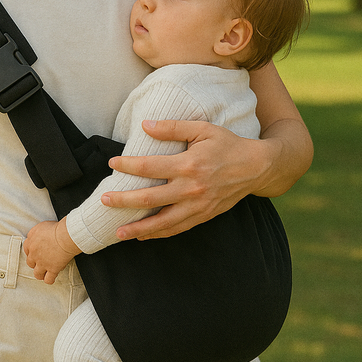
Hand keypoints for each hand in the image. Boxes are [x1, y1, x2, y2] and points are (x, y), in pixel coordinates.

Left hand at [24, 219, 80, 284]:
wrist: (66, 235)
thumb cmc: (57, 228)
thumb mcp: (41, 226)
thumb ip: (35, 233)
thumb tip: (37, 237)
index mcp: (31, 242)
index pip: (26, 249)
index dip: (32, 251)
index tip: (37, 251)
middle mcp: (34, 254)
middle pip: (30, 262)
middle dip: (35, 262)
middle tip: (42, 260)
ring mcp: (42, 263)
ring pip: (37, 274)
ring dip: (40, 273)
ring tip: (45, 271)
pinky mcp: (52, 269)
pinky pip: (48, 279)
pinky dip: (49, 279)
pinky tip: (52, 277)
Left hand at [102, 119, 272, 239]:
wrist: (257, 168)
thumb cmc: (227, 144)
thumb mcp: (203, 128)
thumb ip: (173, 127)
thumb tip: (145, 125)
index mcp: (190, 164)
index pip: (151, 167)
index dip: (129, 166)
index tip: (112, 163)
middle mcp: (192, 188)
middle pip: (150, 198)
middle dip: (124, 201)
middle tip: (104, 201)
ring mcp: (198, 206)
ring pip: (163, 222)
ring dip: (139, 228)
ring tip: (118, 232)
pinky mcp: (203, 216)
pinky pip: (177, 228)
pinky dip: (159, 234)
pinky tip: (142, 236)